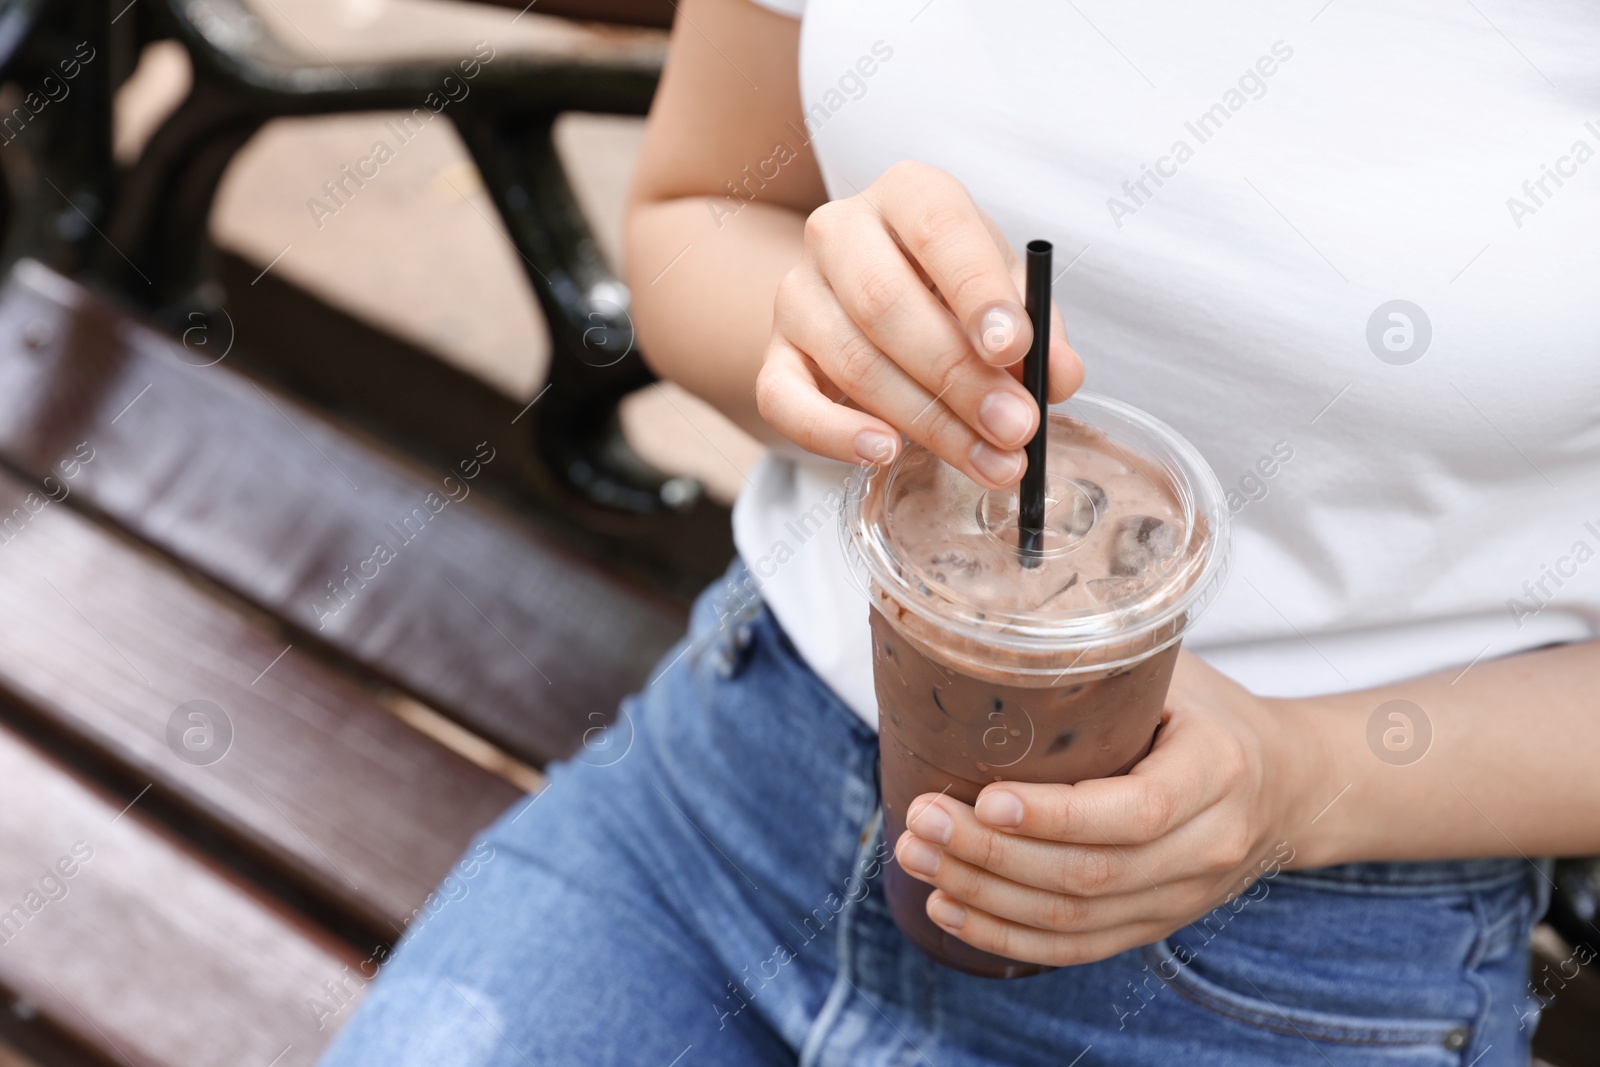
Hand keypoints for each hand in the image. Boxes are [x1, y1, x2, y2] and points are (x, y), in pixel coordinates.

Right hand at [755, 160, 1082, 487]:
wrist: (865, 295)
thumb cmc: (948, 287)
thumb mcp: (1004, 290)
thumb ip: (1037, 327)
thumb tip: (1059, 376)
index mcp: (908, 195)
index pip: (938, 229)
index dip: (976, 291)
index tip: (1014, 349)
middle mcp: (840, 233)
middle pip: (887, 304)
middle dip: (959, 377)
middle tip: (1015, 426)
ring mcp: (798, 294)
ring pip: (852, 361)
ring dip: (926, 421)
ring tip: (988, 460)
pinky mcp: (775, 354)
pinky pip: (785, 400)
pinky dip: (834, 435)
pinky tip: (885, 453)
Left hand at [893, 652, 1329, 966]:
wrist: (1289, 784)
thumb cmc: (1211, 713)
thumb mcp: (1177, 673)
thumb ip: (1109, 661)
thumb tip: (1000, 627)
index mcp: (1217, 771)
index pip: (1137, 810)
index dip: (1057, 814)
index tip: (987, 797)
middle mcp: (1207, 846)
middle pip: (1091, 873)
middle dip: (993, 855)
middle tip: (921, 821)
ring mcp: (1182, 898)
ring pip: (1075, 921)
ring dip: (985, 896)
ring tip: (917, 857)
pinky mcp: (1154, 926)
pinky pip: (1076, 949)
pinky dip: (1006, 937)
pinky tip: (947, 908)